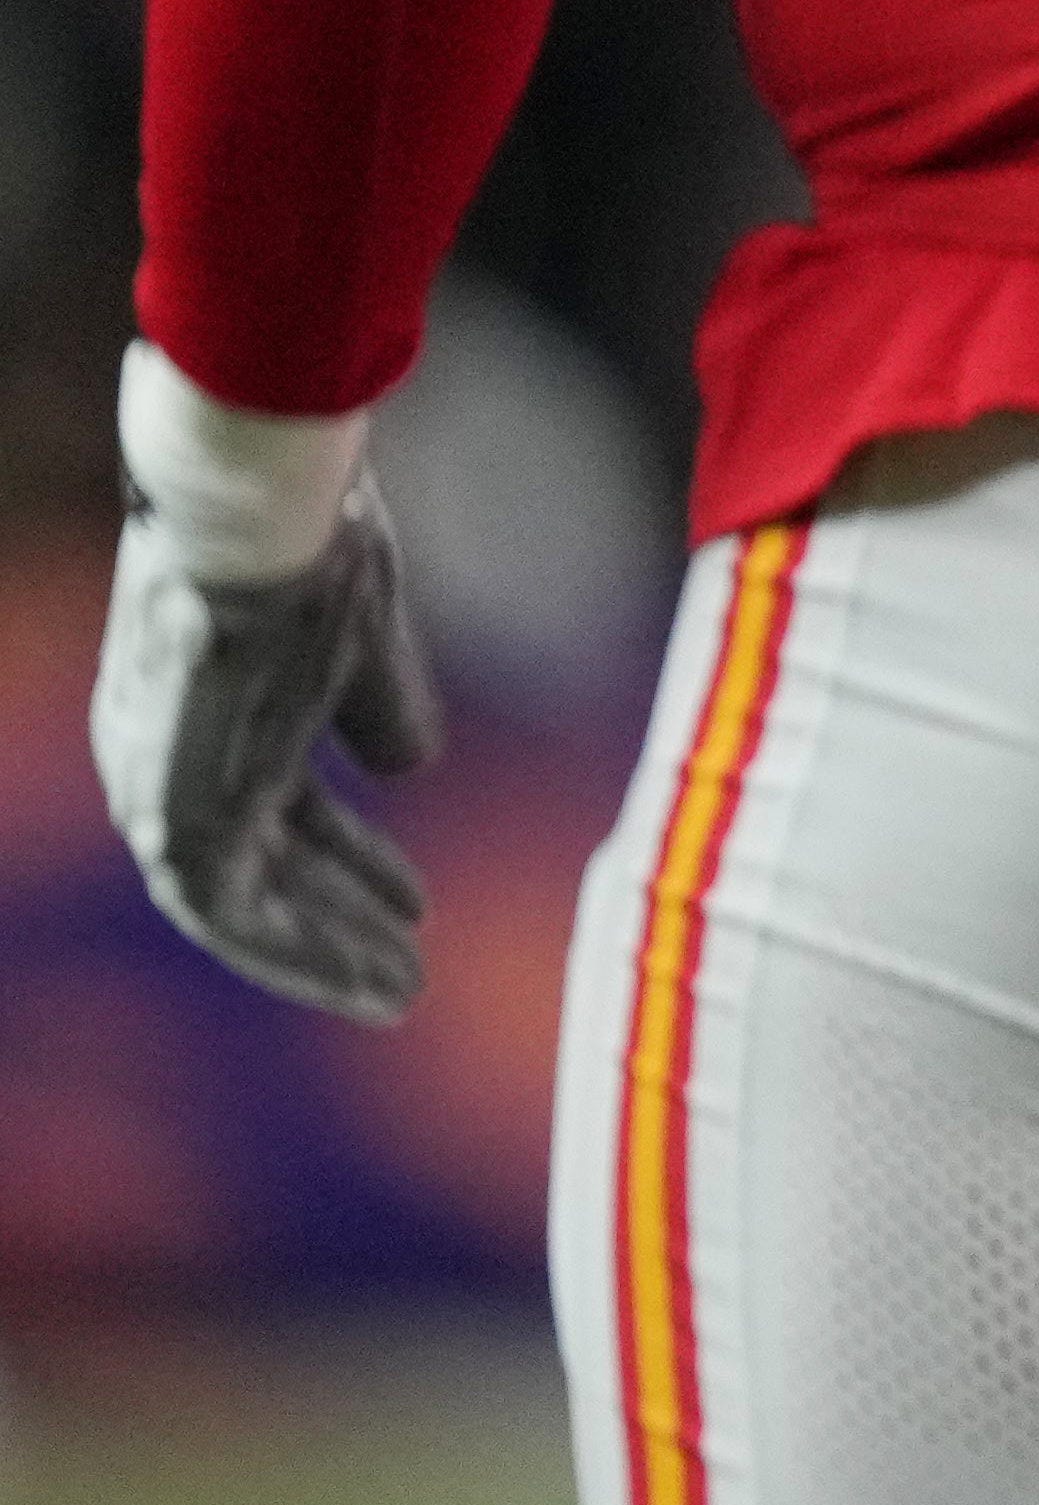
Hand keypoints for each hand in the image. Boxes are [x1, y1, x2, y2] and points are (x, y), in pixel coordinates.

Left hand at [93, 459, 439, 1026]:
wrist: (254, 511)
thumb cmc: (311, 547)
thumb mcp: (364, 638)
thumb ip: (381, 707)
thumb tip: (409, 768)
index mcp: (196, 710)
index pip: (272, 812)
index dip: (347, 863)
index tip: (414, 902)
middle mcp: (160, 760)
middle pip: (255, 867)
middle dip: (337, 922)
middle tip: (408, 971)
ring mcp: (159, 792)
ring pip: (238, 906)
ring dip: (323, 953)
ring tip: (399, 993)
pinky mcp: (173, 820)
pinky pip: (229, 916)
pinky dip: (298, 952)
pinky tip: (369, 976)